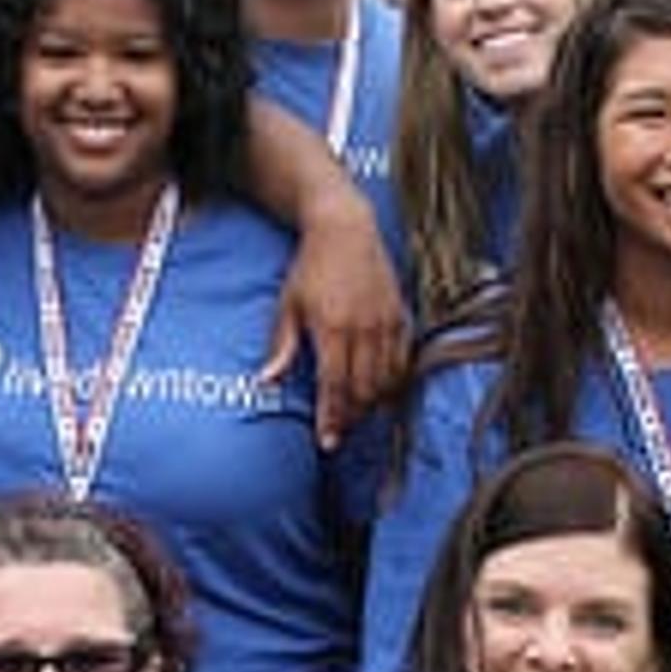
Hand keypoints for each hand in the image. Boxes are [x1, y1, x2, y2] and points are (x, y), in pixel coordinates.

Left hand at [268, 204, 406, 447]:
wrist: (345, 230)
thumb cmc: (311, 268)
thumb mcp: (288, 306)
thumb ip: (281, 347)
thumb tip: (266, 382)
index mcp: (332, 329)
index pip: (334, 386)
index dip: (331, 418)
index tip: (327, 441)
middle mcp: (364, 329)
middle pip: (363, 389)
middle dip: (352, 416)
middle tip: (340, 431)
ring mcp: (386, 323)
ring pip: (386, 379)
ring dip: (373, 403)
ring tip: (358, 414)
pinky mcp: (401, 316)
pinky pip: (403, 360)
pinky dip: (394, 381)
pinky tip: (383, 391)